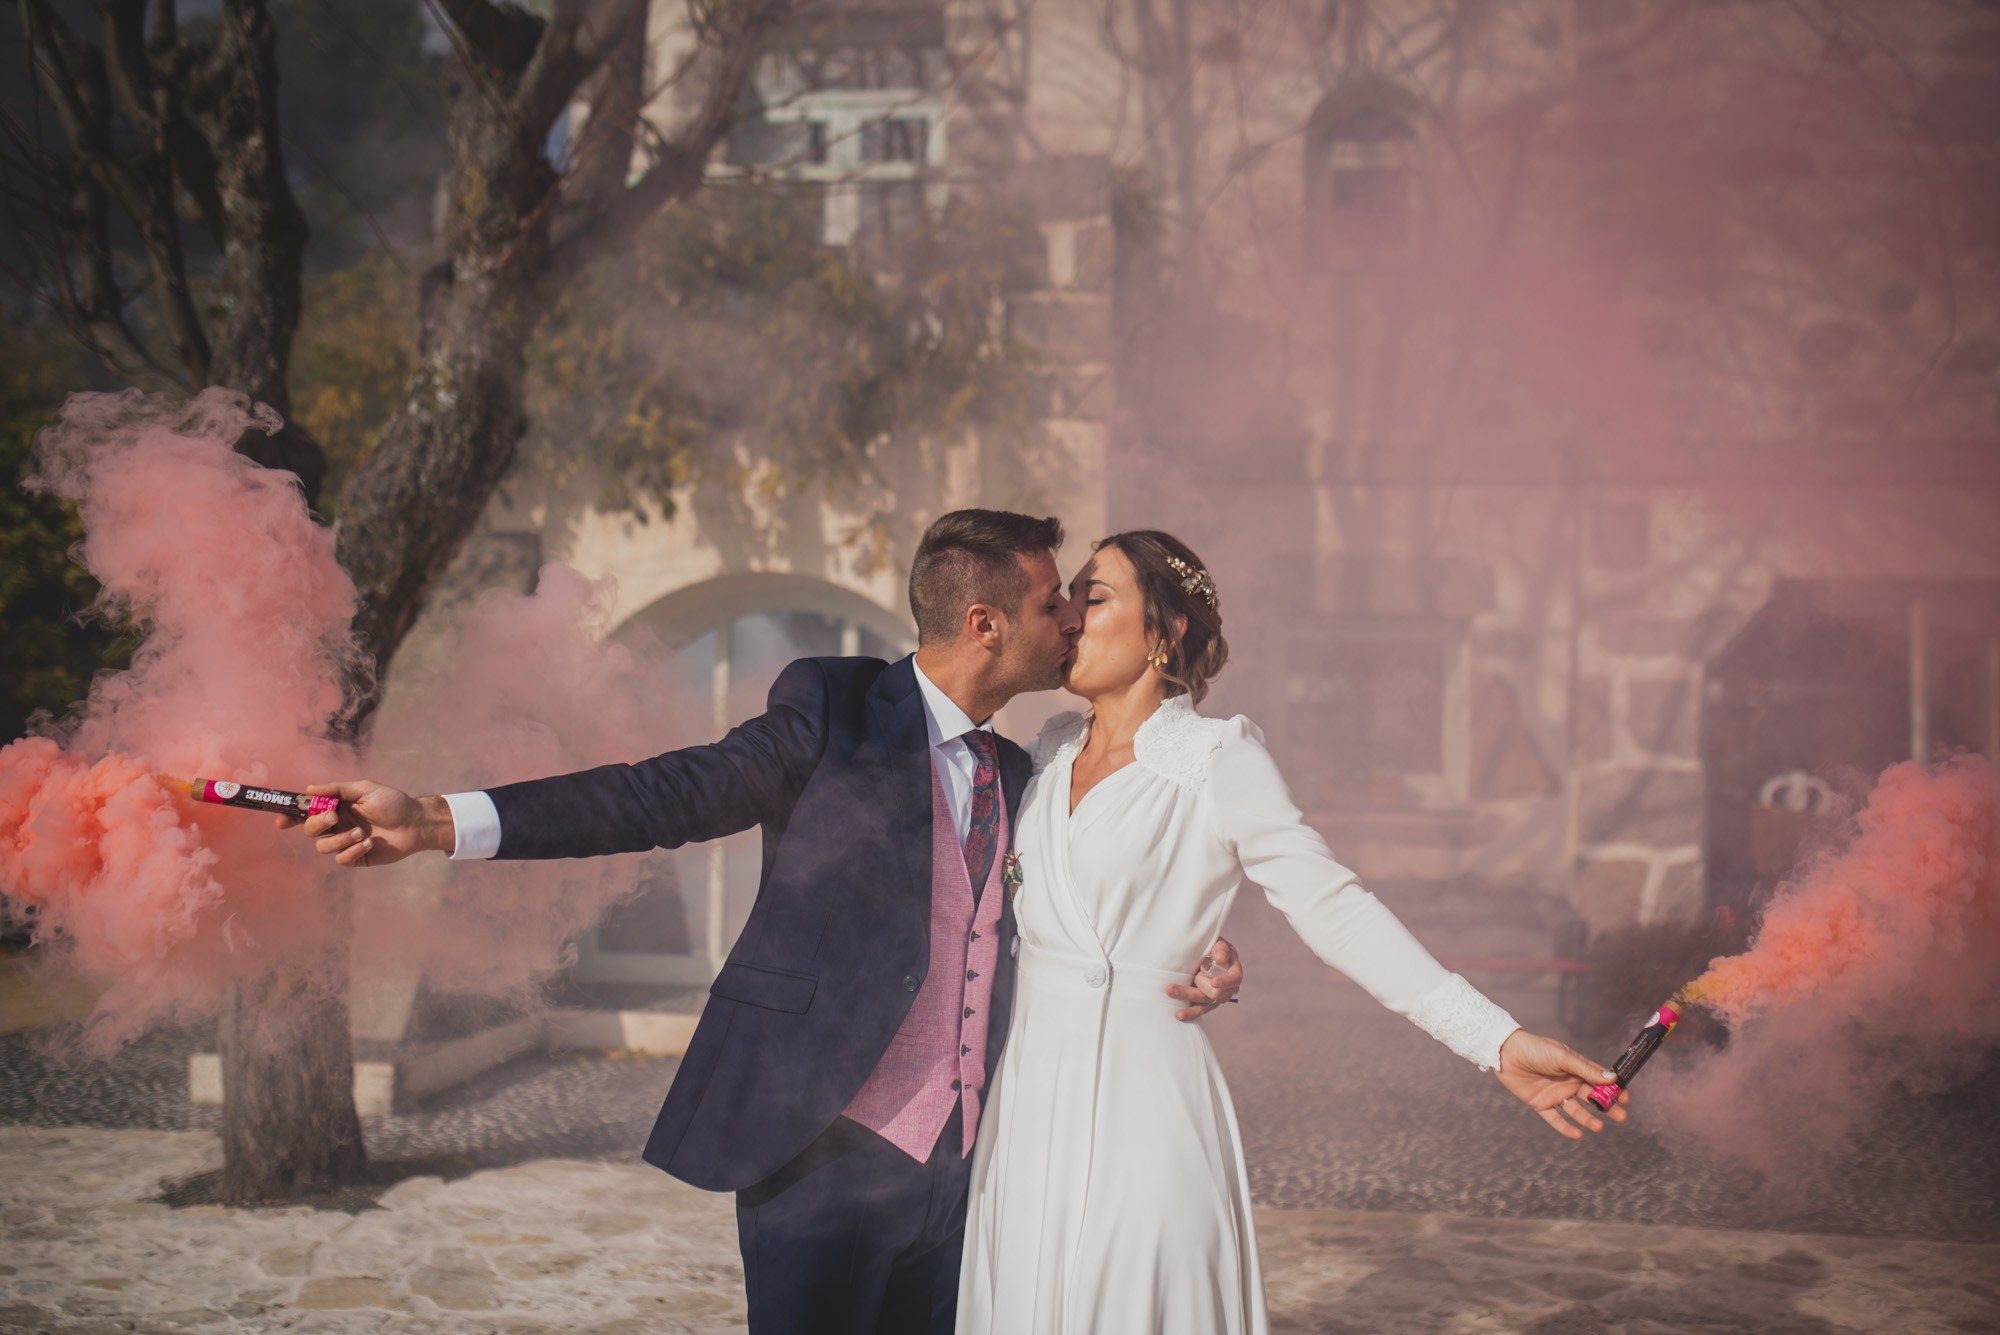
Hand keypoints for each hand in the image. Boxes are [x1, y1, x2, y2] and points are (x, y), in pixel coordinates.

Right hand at [274, 781, 452, 867]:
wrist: (415, 823)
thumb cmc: (392, 802)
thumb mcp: (364, 790)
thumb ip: (337, 790)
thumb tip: (309, 789)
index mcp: (336, 807)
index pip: (307, 812)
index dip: (290, 816)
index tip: (281, 821)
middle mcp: (337, 825)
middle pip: (310, 830)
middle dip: (317, 824)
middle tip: (334, 817)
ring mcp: (345, 842)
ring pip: (323, 847)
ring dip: (340, 840)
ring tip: (361, 833)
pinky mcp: (356, 857)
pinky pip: (341, 859)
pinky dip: (352, 851)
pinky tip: (368, 843)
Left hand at [1167, 937, 1241, 1021]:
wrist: (1204, 955)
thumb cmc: (1213, 947)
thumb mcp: (1219, 943)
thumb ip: (1221, 948)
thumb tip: (1220, 958)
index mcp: (1234, 972)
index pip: (1234, 979)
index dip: (1224, 982)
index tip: (1213, 982)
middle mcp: (1227, 988)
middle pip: (1214, 994)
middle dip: (1192, 990)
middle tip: (1171, 986)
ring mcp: (1217, 998)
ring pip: (1203, 1004)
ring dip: (1186, 998)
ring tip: (1170, 993)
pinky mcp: (1206, 1004)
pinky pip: (1199, 1010)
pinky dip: (1190, 1013)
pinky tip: (1178, 1015)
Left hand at [1494, 1029, 1630, 1139]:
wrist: (1505, 1053)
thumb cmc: (1535, 1049)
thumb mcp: (1562, 1057)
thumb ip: (1585, 1069)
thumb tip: (1612, 1078)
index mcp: (1575, 1068)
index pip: (1599, 1080)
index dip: (1613, 1089)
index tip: (1626, 1098)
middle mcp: (1568, 1082)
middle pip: (1591, 1098)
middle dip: (1607, 1108)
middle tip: (1621, 1117)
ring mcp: (1555, 1094)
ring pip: (1576, 1111)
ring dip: (1588, 1119)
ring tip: (1599, 1127)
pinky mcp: (1540, 1104)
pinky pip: (1555, 1119)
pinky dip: (1566, 1128)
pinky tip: (1577, 1134)